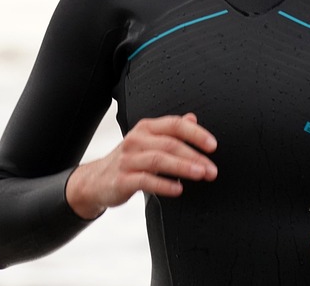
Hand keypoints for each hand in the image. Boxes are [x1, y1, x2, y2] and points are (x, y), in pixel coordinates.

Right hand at [65, 113, 216, 219]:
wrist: (97, 180)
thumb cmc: (129, 160)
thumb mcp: (148, 141)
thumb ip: (170, 130)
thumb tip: (192, 118)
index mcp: (146, 128)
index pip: (174, 124)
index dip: (196, 133)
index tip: (213, 145)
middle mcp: (136, 140)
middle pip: (169, 143)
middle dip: (194, 156)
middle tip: (211, 169)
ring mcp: (128, 159)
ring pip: (158, 160)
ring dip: (182, 167)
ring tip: (200, 175)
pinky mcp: (122, 179)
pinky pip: (145, 180)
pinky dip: (164, 185)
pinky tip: (178, 190)